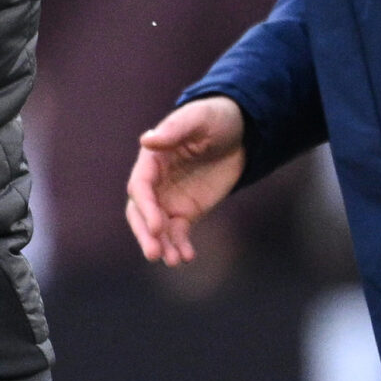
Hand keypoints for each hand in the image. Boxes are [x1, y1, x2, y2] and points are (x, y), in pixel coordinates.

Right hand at [125, 96, 245, 264]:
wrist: (239, 132)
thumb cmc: (214, 118)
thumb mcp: (198, 119)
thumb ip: (174, 131)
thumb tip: (146, 140)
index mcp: (152, 160)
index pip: (141, 187)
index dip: (146, 208)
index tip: (158, 227)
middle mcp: (156, 182)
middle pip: (141, 212)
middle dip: (146, 234)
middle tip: (154, 254)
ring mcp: (170, 199)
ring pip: (158, 228)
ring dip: (163, 245)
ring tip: (174, 261)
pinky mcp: (187, 211)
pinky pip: (178, 233)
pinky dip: (180, 246)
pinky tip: (188, 257)